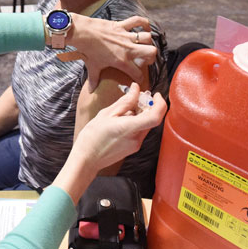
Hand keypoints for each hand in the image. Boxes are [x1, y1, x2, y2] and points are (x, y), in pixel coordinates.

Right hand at [53, 84, 165, 201]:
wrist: (87, 159)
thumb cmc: (92, 137)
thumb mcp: (106, 114)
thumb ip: (125, 101)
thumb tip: (136, 89)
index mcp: (129, 128)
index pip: (155, 117)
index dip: (160, 103)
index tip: (155, 94)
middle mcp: (136, 138)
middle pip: (152, 119)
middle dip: (148, 105)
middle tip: (137, 96)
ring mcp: (136, 145)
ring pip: (146, 124)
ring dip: (141, 113)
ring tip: (125, 109)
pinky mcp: (133, 148)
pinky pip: (140, 131)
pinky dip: (136, 122)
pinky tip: (122, 119)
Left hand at [57, 15, 157, 89]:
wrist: (82, 33)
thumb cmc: (88, 50)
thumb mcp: (92, 66)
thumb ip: (94, 80)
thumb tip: (91, 91)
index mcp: (121, 61)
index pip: (137, 73)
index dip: (140, 78)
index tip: (138, 78)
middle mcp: (128, 48)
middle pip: (151, 51)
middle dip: (152, 56)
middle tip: (146, 59)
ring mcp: (126, 36)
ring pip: (147, 37)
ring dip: (148, 41)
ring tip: (144, 44)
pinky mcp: (122, 25)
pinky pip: (138, 21)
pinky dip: (144, 22)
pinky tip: (145, 27)